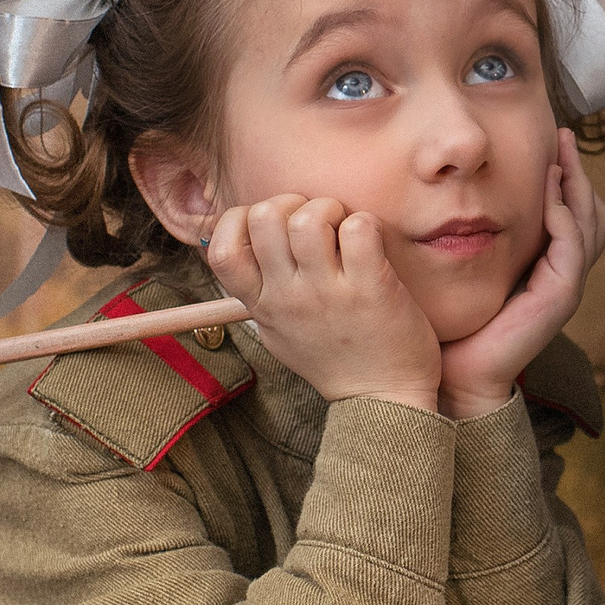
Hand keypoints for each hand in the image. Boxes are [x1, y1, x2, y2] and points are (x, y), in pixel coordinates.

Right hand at [205, 194, 441, 412]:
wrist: (383, 400)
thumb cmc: (334, 360)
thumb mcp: (279, 333)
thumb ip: (260, 294)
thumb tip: (244, 248)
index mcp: (263, 305)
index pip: (221, 249)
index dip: (239, 220)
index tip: (270, 227)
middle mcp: (289, 297)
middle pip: (263, 217)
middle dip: (291, 203)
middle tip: (317, 224)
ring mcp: (327, 293)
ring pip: (308, 217)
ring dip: (329, 209)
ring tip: (344, 230)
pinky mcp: (370, 288)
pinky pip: (358, 228)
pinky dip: (365, 223)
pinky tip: (371, 242)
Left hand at [437, 129, 604, 419]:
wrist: (454, 372)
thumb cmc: (454, 325)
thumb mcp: (465, 267)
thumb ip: (472, 236)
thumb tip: (451, 196)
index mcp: (545, 268)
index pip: (574, 214)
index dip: (569, 178)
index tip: (552, 143)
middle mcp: (562, 275)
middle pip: (593, 214)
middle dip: (580, 173)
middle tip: (563, 138)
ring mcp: (565, 286)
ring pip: (590, 224)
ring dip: (576, 186)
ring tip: (560, 155)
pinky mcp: (559, 297)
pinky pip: (572, 247)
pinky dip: (563, 216)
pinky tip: (547, 194)